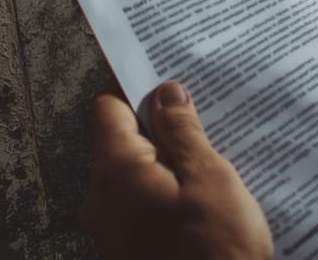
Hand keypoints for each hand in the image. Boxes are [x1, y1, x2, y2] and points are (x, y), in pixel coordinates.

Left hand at [80, 81, 272, 259]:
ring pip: (133, 174)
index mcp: (115, 171)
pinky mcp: (128, 250)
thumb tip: (165, 93)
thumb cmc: (216, 251)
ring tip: (211, 158)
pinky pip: (140, 205)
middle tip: (203, 117)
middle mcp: (101, 199)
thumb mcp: (209, 177)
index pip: (107, 108)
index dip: (136, 87)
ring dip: (167, 161)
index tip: (166, 76)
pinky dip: (166, 192)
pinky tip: (202, 196)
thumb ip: (183, 130)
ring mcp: (111, 230)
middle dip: (160, 126)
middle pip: (120, 141)